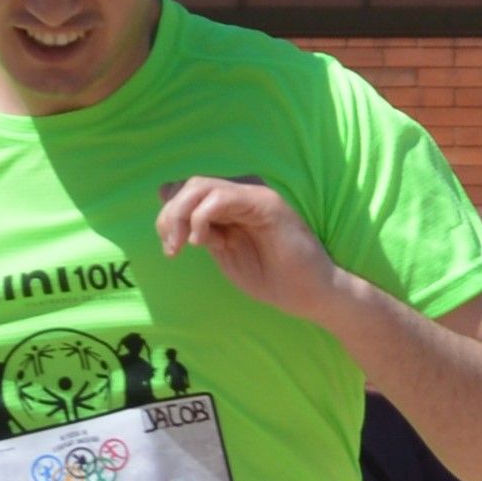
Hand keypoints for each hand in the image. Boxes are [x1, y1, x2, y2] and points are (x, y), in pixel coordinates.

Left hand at [153, 176, 353, 332]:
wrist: (312, 295)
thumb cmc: (274, 279)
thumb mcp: (226, 254)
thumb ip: (203, 234)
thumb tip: (172, 218)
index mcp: (231, 204)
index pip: (186, 190)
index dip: (169, 212)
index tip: (169, 247)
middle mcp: (241, 192)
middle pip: (188, 185)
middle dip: (170, 216)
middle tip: (171, 249)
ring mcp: (254, 194)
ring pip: (201, 186)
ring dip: (180, 215)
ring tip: (180, 246)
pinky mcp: (265, 203)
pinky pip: (222, 197)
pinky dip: (202, 217)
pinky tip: (202, 242)